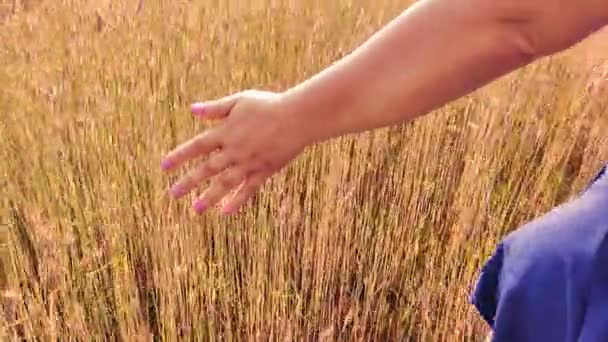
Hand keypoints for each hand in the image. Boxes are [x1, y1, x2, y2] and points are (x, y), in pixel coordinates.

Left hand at [161, 90, 309, 214]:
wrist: (298, 117)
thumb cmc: (269, 105)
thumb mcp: (240, 101)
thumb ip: (216, 108)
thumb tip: (192, 110)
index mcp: (225, 132)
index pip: (196, 146)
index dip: (179, 156)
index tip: (164, 167)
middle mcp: (234, 150)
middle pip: (207, 169)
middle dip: (188, 182)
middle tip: (172, 195)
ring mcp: (249, 163)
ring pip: (225, 183)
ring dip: (209, 197)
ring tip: (195, 210)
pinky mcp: (264, 171)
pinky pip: (248, 189)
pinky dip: (237, 201)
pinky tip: (226, 212)